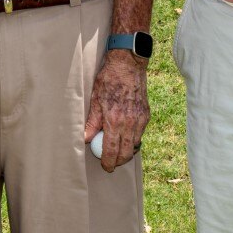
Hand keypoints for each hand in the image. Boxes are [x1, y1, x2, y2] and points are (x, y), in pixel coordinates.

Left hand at [83, 52, 148, 172]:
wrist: (128, 65)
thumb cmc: (109, 79)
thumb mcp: (95, 100)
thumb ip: (92, 122)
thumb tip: (86, 138)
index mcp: (115, 120)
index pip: (112, 150)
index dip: (108, 162)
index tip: (105, 166)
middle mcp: (130, 123)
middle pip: (126, 153)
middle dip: (118, 161)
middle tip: (111, 163)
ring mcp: (140, 119)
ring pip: (135, 145)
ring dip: (126, 151)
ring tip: (117, 151)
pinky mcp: (146, 115)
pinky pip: (140, 134)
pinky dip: (133, 139)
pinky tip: (125, 136)